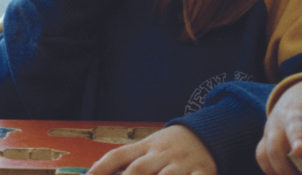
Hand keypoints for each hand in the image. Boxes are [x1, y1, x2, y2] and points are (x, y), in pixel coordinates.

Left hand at [88, 125, 215, 174]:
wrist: (207, 132)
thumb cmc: (170, 146)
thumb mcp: (148, 146)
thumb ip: (125, 160)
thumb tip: (94, 173)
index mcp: (146, 147)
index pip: (118, 156)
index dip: (101, 168)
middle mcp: (161, 154)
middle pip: (139, 170)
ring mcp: (182, 163)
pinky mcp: (203, 172)